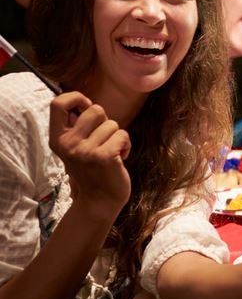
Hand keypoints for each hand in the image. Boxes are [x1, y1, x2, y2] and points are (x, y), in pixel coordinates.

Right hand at [48, 92, 130, 220]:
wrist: (100, 201)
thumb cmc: (93, 169)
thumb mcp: (76, 147)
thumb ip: (78, 127)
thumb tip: (86, 102)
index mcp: (57, 139)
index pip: (57, 104)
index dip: (75, 97)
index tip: (87, 106)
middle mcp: (67, 144)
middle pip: (95, 109)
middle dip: (106, 121)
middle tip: (103, 140)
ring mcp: (84, 151)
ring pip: (113, 124)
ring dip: (117, 137)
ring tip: (111, 153)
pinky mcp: (103, 156)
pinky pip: (123, 135)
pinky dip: (127, 145)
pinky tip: (120, 158)